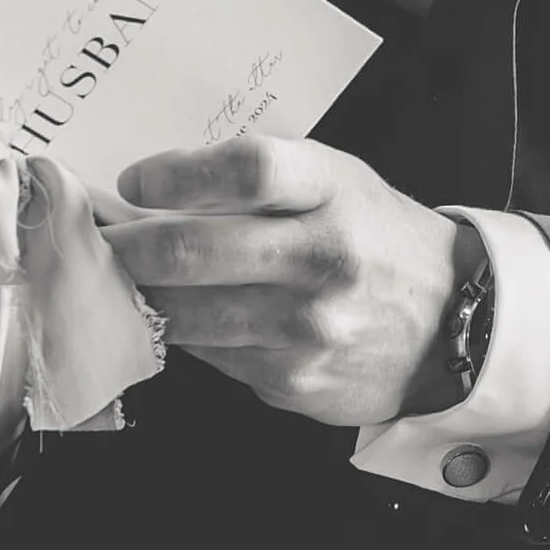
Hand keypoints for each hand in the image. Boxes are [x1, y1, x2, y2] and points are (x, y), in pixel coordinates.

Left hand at [109, 137, 460, 427]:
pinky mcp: (293, 380)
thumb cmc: (374, 237)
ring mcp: (307, 327)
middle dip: (123, 247)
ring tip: (122, 281)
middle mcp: (323, 258)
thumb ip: (257, 178)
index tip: (135, 183)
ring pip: (186, 312)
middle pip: (193, 249)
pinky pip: (209, 354)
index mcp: (333, 190)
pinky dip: (184, 334)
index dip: (176, 174)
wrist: (452, 320)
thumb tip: (150, 192)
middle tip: (96, 242)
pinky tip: (181, 317)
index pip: (245, 170)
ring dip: (140, 296)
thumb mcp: (335, 181)